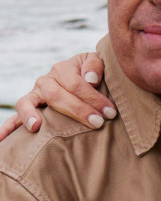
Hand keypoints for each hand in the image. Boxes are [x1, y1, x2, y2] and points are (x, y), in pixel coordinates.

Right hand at [0, 52, 114, 140]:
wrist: (82, 73)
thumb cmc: (91, 71)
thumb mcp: (95, 62)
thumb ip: (95, 66)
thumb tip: (90, 79)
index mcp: (63, 68)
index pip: (77, 84)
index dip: (94, 98)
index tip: (109, 113)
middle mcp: (46, 79)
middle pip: (57, 95)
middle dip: (78, 110)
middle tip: (97, 122)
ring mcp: (35, 93)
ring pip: (28, 102)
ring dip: (31, 115)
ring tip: (37, 127)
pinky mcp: (28, 106)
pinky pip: (14, 116)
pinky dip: (7, 126)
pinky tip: (2, 139)